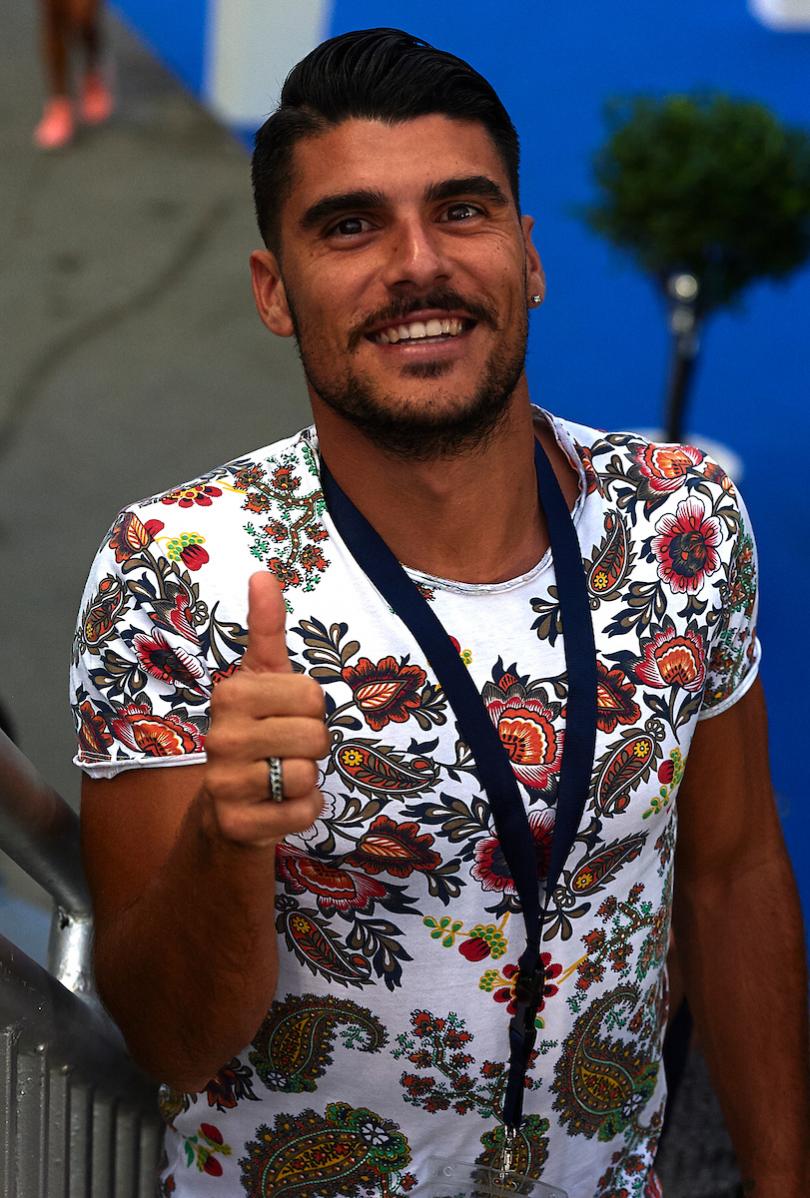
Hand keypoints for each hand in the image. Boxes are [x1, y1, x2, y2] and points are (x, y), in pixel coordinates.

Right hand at [202, 572, 327, 846]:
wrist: (226, 810)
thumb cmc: (256, 733)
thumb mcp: (263, 679)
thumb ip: (266, 629)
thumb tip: (262, 572)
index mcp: (231, 693)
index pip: (312, 694)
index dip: (311, 709)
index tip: (286, 715)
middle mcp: (221, 736)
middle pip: (316, 735)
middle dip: (313, 747)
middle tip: (287, 751)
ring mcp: (224, 783)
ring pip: (309, 775)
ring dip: (308, 781)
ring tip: (280, 779)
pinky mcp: (237, 825)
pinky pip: (303, 813)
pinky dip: (303, 813)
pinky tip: (279, 808)